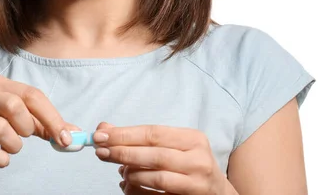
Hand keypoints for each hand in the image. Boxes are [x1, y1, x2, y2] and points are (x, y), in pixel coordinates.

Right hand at [0, 74, 77, 170]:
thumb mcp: (7, 117)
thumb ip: (38, 123)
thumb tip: (71, 134)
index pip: (32, 95)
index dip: (52, 117)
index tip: (65, 137)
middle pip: (15, 106)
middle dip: (28, 128)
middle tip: (25, 138)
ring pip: (1, 128)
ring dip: (14, 145)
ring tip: (10, 148)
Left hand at [92, 123, 227, 193]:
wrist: (217, 193)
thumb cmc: (188, 163)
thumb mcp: (170, 145)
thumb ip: (138, 137)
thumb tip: (104, 129)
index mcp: (193, 139)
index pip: (153, 133)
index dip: (124, 134)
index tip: (100, 136)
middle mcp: (198, 160)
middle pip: (154, 155)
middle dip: (123, 152)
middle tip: (101, 152)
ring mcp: (197, 183)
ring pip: (157, 178)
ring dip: (132, 175)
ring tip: (121, 172)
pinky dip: (138, 191)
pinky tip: (128, 186)